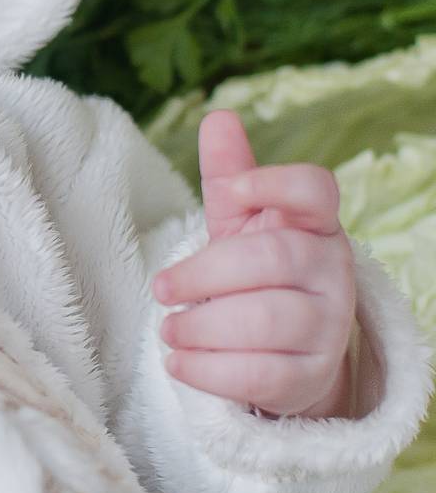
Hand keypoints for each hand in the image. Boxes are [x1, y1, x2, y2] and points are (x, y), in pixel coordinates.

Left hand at [150, 110, 357, 418]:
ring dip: (201, 326)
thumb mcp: (239, 225)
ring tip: (169, 330)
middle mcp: (332, 271)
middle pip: (271, 259)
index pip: (315, 189)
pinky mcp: (313, 376)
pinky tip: (178, 363)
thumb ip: (229, 176)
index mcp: (313, 224)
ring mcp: (329, 325)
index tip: (226, 193)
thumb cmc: (254, 276)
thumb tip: (219, 116)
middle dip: (204, 275)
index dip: (272, 183)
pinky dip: (209, 371)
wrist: (284, 354)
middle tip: (161, 289)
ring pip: (265, 320)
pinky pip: (262, 374)